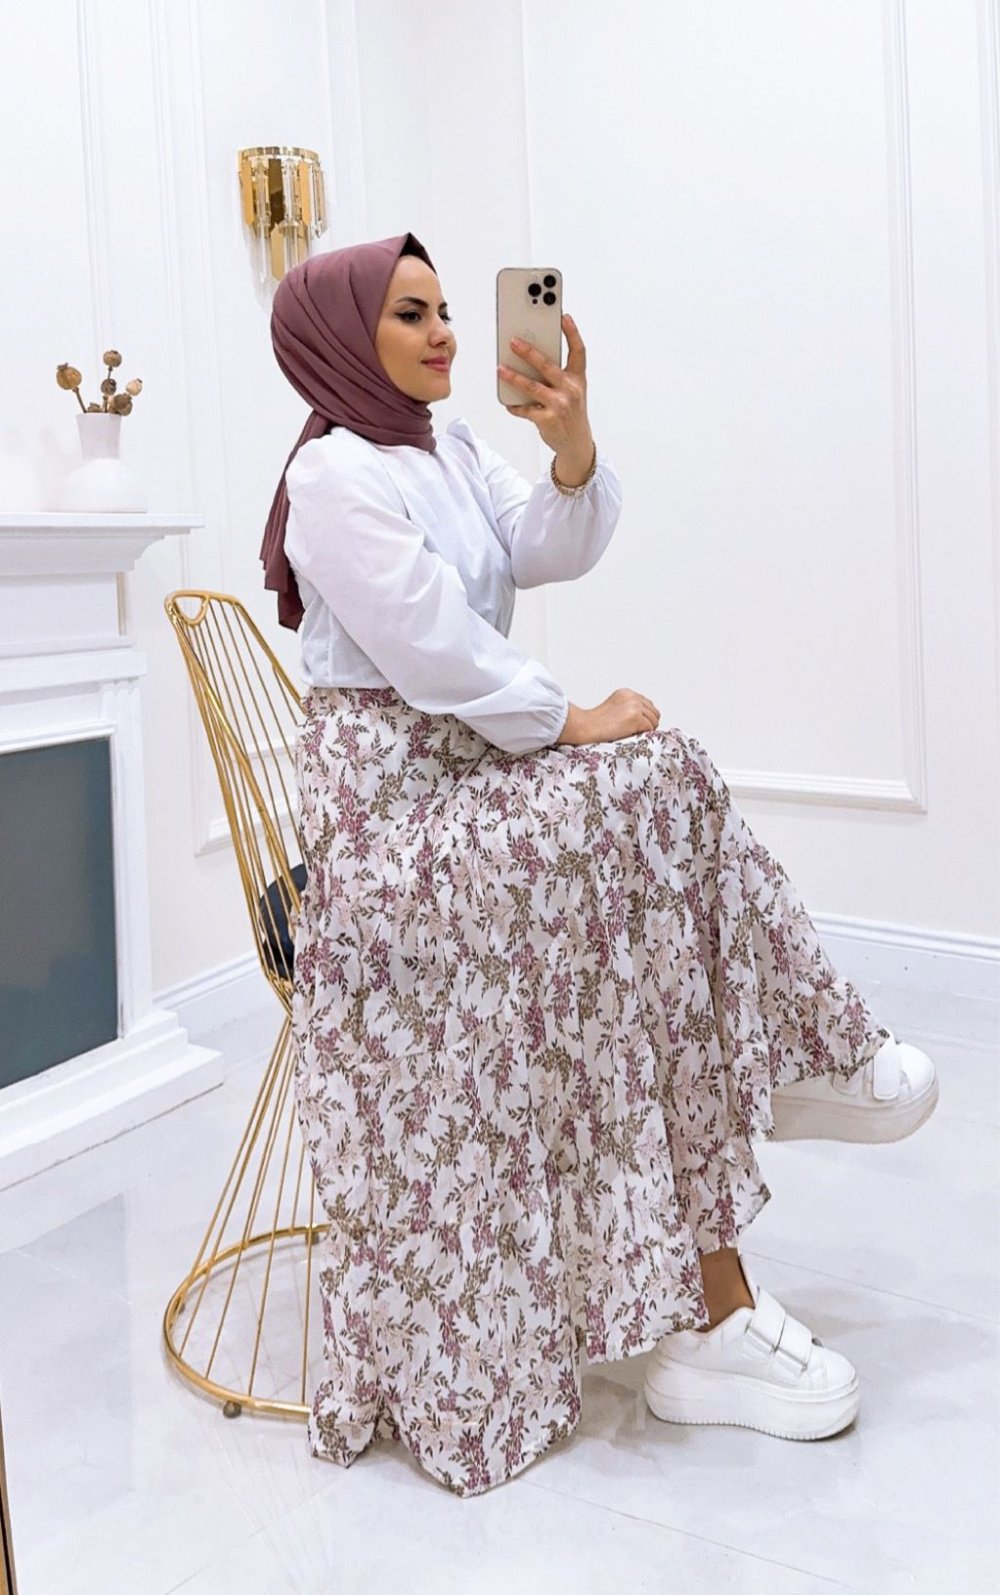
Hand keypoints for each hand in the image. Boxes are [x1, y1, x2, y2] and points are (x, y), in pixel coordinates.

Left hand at [498, 313, 592, 468]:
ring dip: (513, 377)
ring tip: (500, 369)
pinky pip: (526, 409)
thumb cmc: (570, 412)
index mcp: (578, 379)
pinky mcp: (548, 420)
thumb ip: (557, 375)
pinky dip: (515, 406)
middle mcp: (571, 390)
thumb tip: (529, 359)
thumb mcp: (572, 391)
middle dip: (529, 352)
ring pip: (532, 387)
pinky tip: (508, 402)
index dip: (572, 333)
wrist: (576, 443)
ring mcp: (560, 405)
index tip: (563, 317)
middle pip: (548, 366)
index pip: (578, 351)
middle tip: (512, 341)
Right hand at [555, 689, 660, 746]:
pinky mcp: (635, 718)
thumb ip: (628, 708)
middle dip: (648, 723)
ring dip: (646, 729)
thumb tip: (643, 719)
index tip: (636, 725)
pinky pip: (649, 728)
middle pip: (653, 712)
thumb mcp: (613, 708)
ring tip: (632, 733)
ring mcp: (634, 707)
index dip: (644, 717)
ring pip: (654, 720)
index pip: (647, 704)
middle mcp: (632, 697)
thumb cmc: (595, 723)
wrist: (585, 726)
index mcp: (626, 693)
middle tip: (636, 731)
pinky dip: (643, 734)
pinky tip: (630, 735)